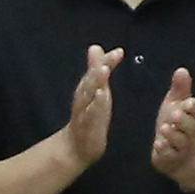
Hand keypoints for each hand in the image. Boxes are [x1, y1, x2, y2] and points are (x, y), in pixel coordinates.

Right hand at [62, 45, 121, 166]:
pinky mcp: (87, 128)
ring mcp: (84, 113)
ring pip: (88, 97)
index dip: (106, 62)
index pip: (96, 72)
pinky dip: (95, 106)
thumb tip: (95, 46)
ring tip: (104, 71)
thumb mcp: (94, 90)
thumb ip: (95, 69)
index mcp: (87, 89)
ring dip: (96, 84)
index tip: (119, 52)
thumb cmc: (87, 114)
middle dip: (98, 70)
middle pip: (90, 82)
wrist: (75, 146)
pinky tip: (101, 97)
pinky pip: (90, 116)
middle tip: (107, 60)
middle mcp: (84, 99)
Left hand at [150, 67, 194, 181]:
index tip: (189, 102)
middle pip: (189, 127)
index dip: (192, 107)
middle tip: (175, 114)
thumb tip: (182, 69)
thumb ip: (180, 88)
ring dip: (172, 135)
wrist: (182, 156)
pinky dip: (164, 149)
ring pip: (179, 141)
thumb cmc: (178, 126)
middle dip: (183, 121)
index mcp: (190, 117)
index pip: (193, 111)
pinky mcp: (171, 158)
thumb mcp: (177, 105)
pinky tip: (158, 144)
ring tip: (165, 128)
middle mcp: (187, 133)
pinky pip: (169, 155)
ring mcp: (180, 147)